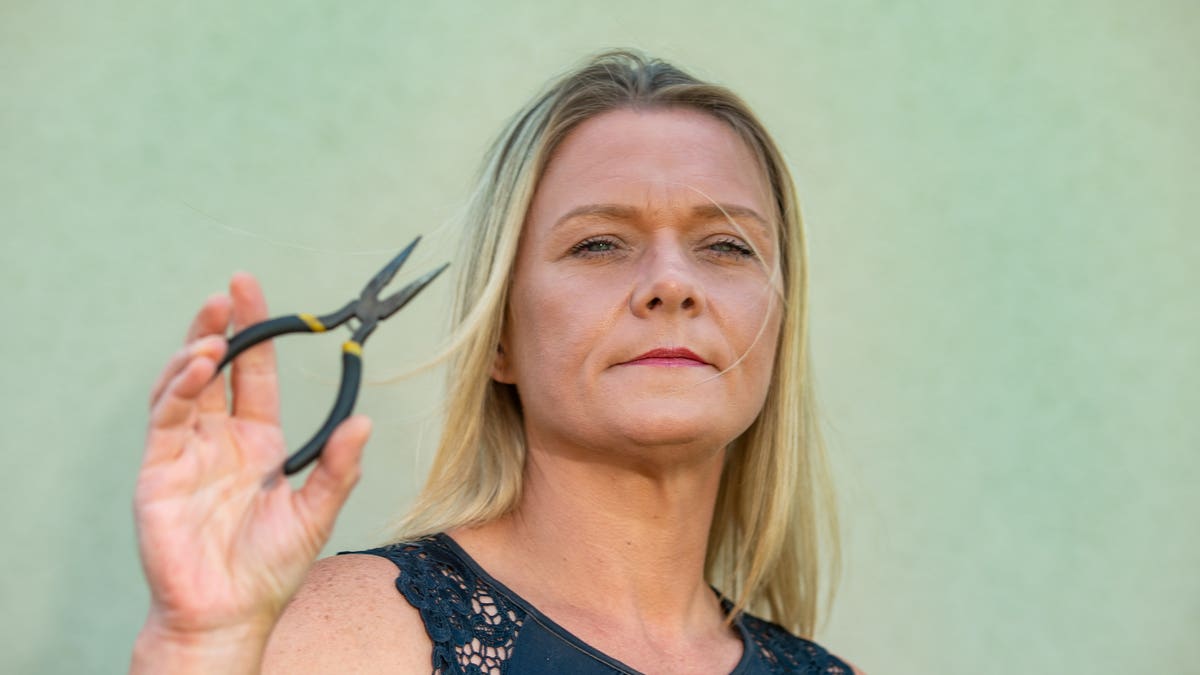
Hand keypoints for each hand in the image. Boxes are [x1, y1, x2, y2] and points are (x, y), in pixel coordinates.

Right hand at [132, 273, 370, 667]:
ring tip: (217, 329)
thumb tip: (364, 421)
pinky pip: (165, 418)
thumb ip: (338, 468)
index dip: (260, 333)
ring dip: (198, 351)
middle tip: (231, 289)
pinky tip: (198, 366)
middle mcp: (221, 439)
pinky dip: (179, 387)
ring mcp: (187, 451)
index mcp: (259, 442)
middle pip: (218, 367)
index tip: (259, 293)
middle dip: (223, 325)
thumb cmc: (270, 568)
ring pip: (185, 384)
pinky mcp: (159, 470)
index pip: (257, 373)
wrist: (229, 613)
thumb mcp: (316, 512)